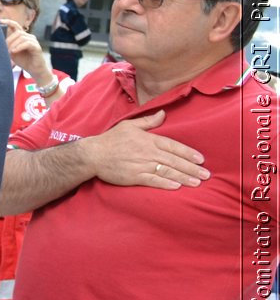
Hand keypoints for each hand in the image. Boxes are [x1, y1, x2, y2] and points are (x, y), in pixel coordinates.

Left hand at [1, 20, 47, 78]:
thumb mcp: (12, 52)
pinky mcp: (37, 47)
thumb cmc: (23, 61)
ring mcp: (33, 41)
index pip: (16, 26)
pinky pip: (27, 43)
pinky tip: (14, 51)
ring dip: (13, 44)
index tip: (0, 20)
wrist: (34, 70)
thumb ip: (7, 46)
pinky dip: (19, 46)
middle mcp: (29, 37)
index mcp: (22, 36)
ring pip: (22, 37)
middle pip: (17, 32)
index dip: (8, 22)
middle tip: (4, 48)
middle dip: (9, 40)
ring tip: (9, 51)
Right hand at [85, 110, 208, 188]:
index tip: (201, 159)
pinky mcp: (134, 177)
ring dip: (184, 177)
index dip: (188, 153)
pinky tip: (177, 186)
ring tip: (197, 182)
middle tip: (206, 174)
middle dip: (192, 168)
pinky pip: (153, 181)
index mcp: (148, 140)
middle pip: (174, 161)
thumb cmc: (111, 139)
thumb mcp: (129, 125)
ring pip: (167, 171)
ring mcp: (141, 165)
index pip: (173, 146)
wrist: (93, 154)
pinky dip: (166, 184)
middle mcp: (148, 152)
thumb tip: (163, 113)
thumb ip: (148, 121)